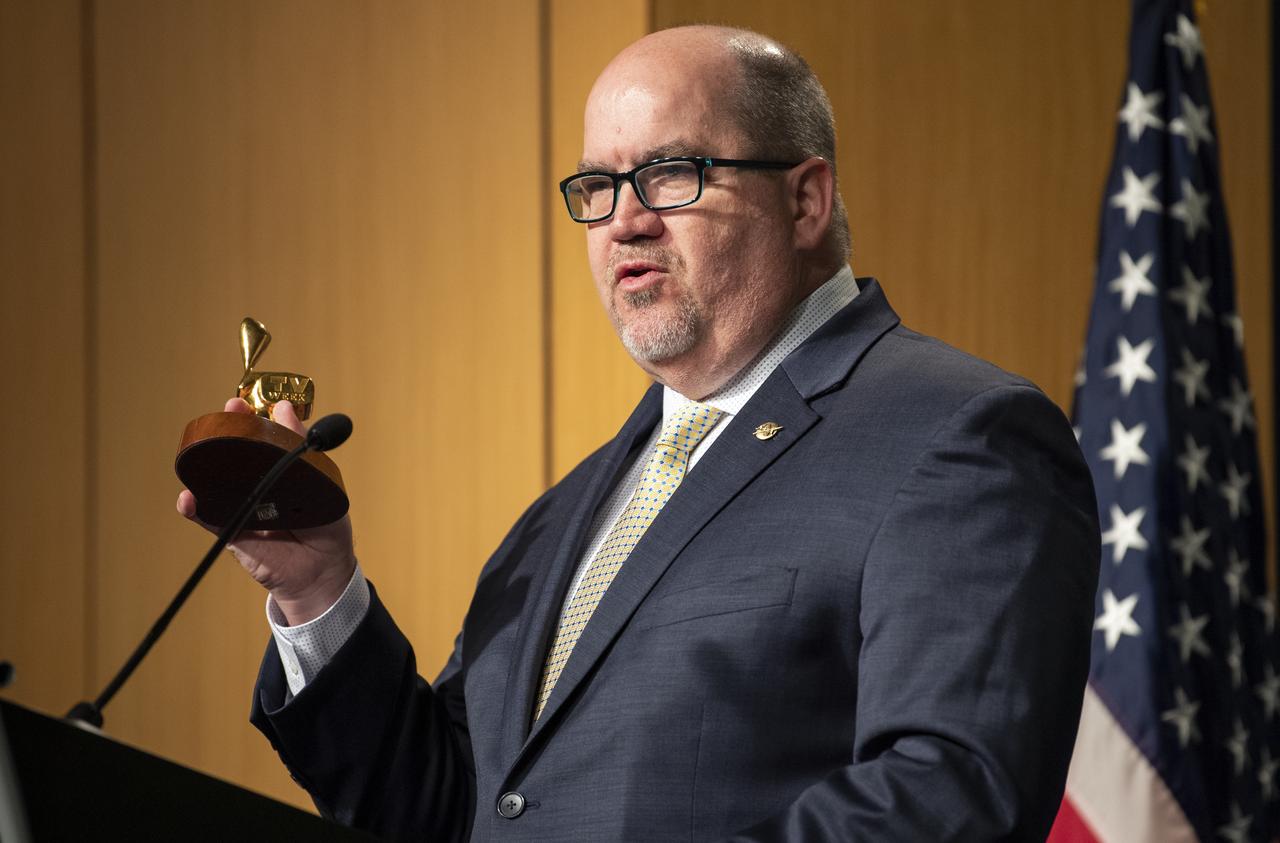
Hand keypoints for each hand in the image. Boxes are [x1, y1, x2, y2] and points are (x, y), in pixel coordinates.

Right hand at [177, 397, 356, 624]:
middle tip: (230, 410)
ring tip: (203, 448)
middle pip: (234, 455)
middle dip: (227, 431)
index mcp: (278, 472)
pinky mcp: (233, 532)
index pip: (258, 441)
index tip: (244, 403)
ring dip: (204, 464)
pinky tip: (188, 499)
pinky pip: (208, 519)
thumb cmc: (326, 527)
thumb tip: (283, 408)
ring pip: (216, 482)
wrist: (323, 571)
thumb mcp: (324, 482)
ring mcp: (242, 508)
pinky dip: (194, 509)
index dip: (249, 420)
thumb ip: (305, 449)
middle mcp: (256, 486)